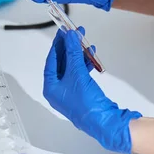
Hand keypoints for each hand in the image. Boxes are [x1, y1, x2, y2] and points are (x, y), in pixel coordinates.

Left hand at [43, 28, 141, 152]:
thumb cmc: (85, 102)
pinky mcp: (81, 94)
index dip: (57, 45)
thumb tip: (70, 37)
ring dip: (79, 55)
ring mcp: (70, 93)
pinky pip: (80, 75)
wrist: (103, 120)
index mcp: (51, 87)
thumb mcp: (77, 73)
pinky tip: (92, 57)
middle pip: (62, 63)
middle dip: (70, 48)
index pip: (51, 61)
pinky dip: (85, 65)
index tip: (63, 32)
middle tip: (75, 34)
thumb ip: (73, 53)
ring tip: (86, 42)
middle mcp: (58, 91)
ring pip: (72, 68)